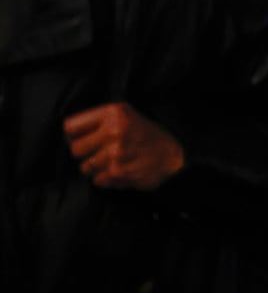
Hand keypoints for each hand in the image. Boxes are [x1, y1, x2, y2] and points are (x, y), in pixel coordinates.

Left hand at [63, 102, 185, 190]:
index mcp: (114, 113)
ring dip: (96, 168)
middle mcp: (114, 130)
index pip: (71, 127)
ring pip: (84, 167)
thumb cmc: (147, 137)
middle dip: (86, 154)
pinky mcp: (118, 172)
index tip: (84, 139)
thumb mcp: (128, 116)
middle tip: (101, 153)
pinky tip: (120, 171)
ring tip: (113, 162)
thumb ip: (101, 119)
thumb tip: (68, 134)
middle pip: (75, 149)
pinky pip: (96, 180)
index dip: (75, 135)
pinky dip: (106, 179)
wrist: (172, 159)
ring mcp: (116, 153)